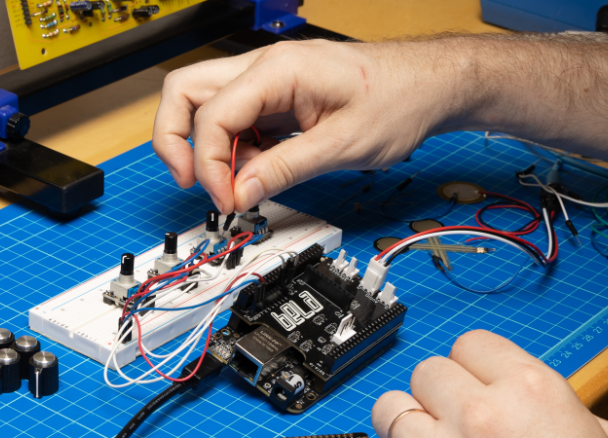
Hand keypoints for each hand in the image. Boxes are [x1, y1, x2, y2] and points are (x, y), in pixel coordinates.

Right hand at [153, 40, 470, 213]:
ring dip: (210, 148)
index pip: (211, 115)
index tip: (227, 200)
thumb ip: (285, 169)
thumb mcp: (342, 146)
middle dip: (177, 140)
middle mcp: (265, 67)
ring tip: (239, 184)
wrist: (430, 85)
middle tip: (193, 183)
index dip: (210, 164)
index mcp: (278, 70)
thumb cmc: (399, 101)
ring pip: (205, 105)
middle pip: (185, 93)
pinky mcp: (277, 97)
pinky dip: (236, 148)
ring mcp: (269, 80)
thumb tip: (241, 193)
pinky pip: (237, 119)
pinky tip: (260, 171)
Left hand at [371, 330, 607, 437]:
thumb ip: (554, 407)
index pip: (471, 344)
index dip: (477, 366)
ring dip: (411, 426)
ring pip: (392, 410)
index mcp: (530, 391)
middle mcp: (479, 417)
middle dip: (442, 393)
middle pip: (428, 371)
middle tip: (458, 417)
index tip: (478, 382)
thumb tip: (529, 402)